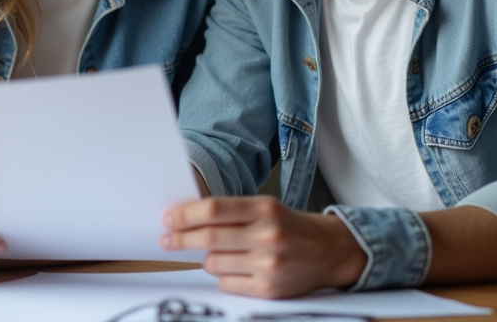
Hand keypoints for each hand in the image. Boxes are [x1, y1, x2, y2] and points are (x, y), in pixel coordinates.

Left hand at [160, 196, 366, 297]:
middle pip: (209, 238)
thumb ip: (231, 212)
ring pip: (214, 263)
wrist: (328, 251)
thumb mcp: (265, 208)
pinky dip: (222, 276)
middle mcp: (267, 236)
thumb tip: (187, 219)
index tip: (169, 219)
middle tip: (167, 239)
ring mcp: (268, 264)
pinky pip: (226, 283)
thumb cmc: (289, 226)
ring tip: (216, 254)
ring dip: (206, 259)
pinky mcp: (268, 289)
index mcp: (264, 209)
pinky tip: (234, 269)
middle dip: (181, 239)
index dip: (186, 215)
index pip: (214, 209)